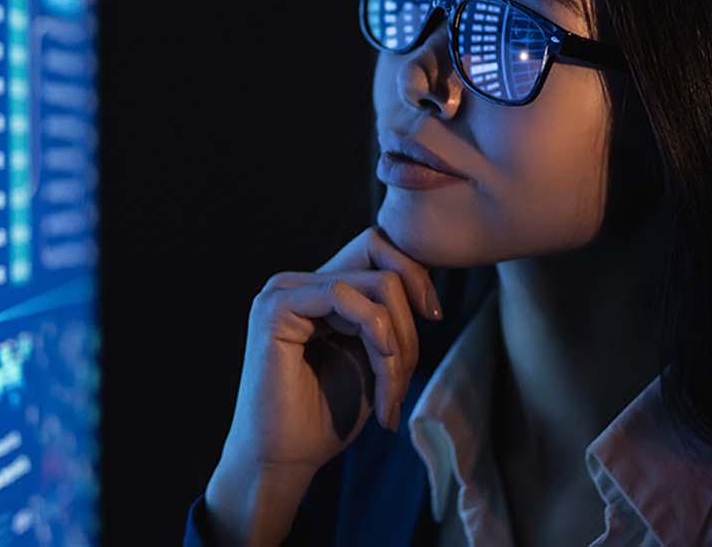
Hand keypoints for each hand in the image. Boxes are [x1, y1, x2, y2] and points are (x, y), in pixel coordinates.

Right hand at [203, 225, 442, 544]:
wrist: (284, 460)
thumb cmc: (326, 417)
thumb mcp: (373, 357)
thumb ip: (390, 318)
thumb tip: (424, 279)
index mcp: (319, 291)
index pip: (378, 250)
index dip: (415, 275)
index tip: (435, 316)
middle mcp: (300, 283)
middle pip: (384, 266)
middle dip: (410, 325)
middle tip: (402, 380)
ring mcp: (284, 291)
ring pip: (376, 284)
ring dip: (398, 344)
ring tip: (390, 395)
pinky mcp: (276, 307)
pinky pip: (344, 295)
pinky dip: (377, 335)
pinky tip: (380, 372)